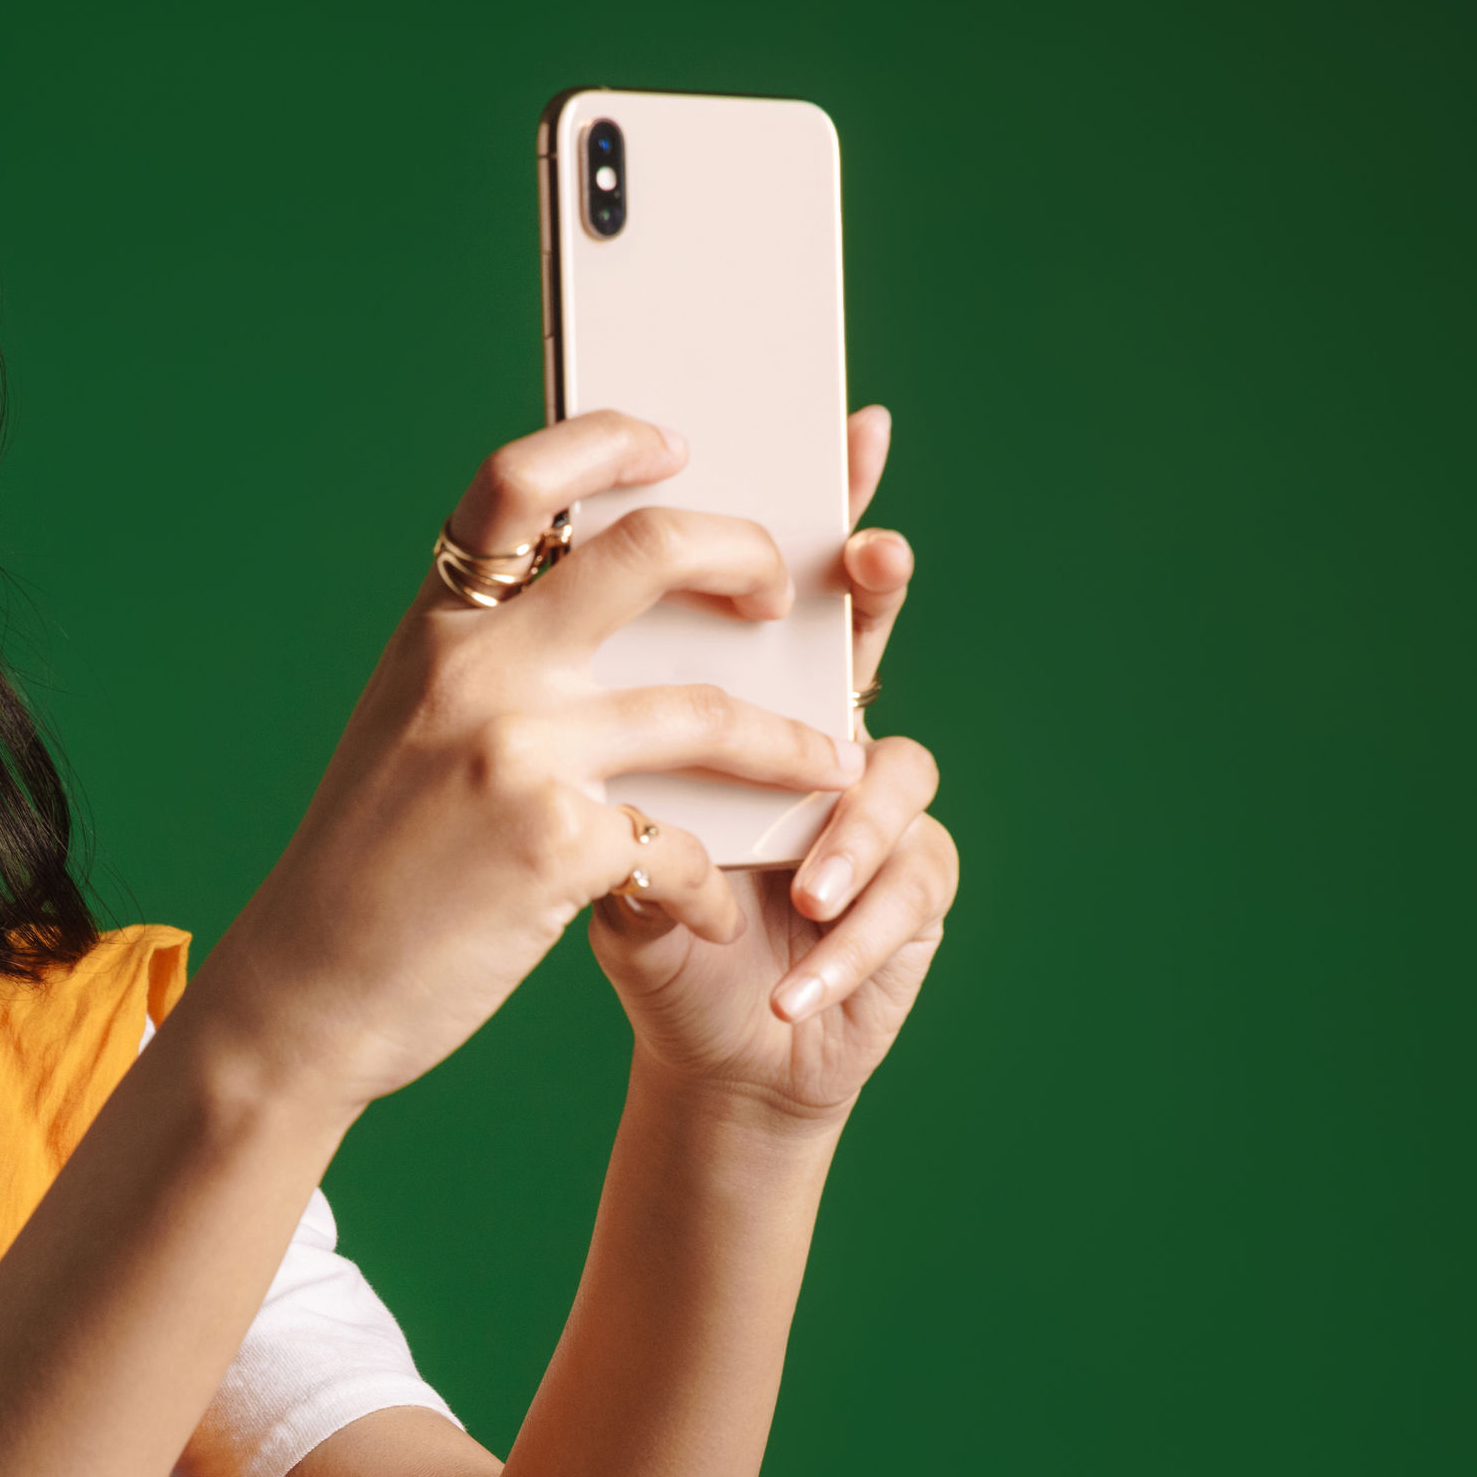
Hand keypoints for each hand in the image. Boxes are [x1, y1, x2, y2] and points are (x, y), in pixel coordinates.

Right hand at [191, 412, 867, 1110]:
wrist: (309, 989)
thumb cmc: (369, 862)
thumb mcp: (408, 726)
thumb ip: (488, 661)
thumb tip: (603, 609)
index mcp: (439, 628)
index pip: (520, 480)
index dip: (609, 441)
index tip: (677, 445)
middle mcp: (478, 669)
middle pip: (650, 551)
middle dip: (746, 557)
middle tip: (781, 593)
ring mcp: (519, 753)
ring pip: (706, 711)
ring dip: (792, 745)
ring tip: (836, 768)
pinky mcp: (557, 848)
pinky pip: (683, 848)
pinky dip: (711, 888)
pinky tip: (713, 917)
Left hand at [591, 406, 957, 1123]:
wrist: (703, 1048)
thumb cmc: (648, 924)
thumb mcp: (597, 833)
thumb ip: (598, 745)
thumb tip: (560, 645)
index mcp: (743, 699)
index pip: (782, 587)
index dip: (822, 506)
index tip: (845, 428)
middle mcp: (827, 733)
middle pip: (868, 636)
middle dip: (875, 594)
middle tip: (871, 556)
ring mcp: (881, 808)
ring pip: (894, 776)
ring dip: (847, 832)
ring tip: (806, 888)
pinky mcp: (917, 896)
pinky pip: (906, 897)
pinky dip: (848, 947)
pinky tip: (796, 986)